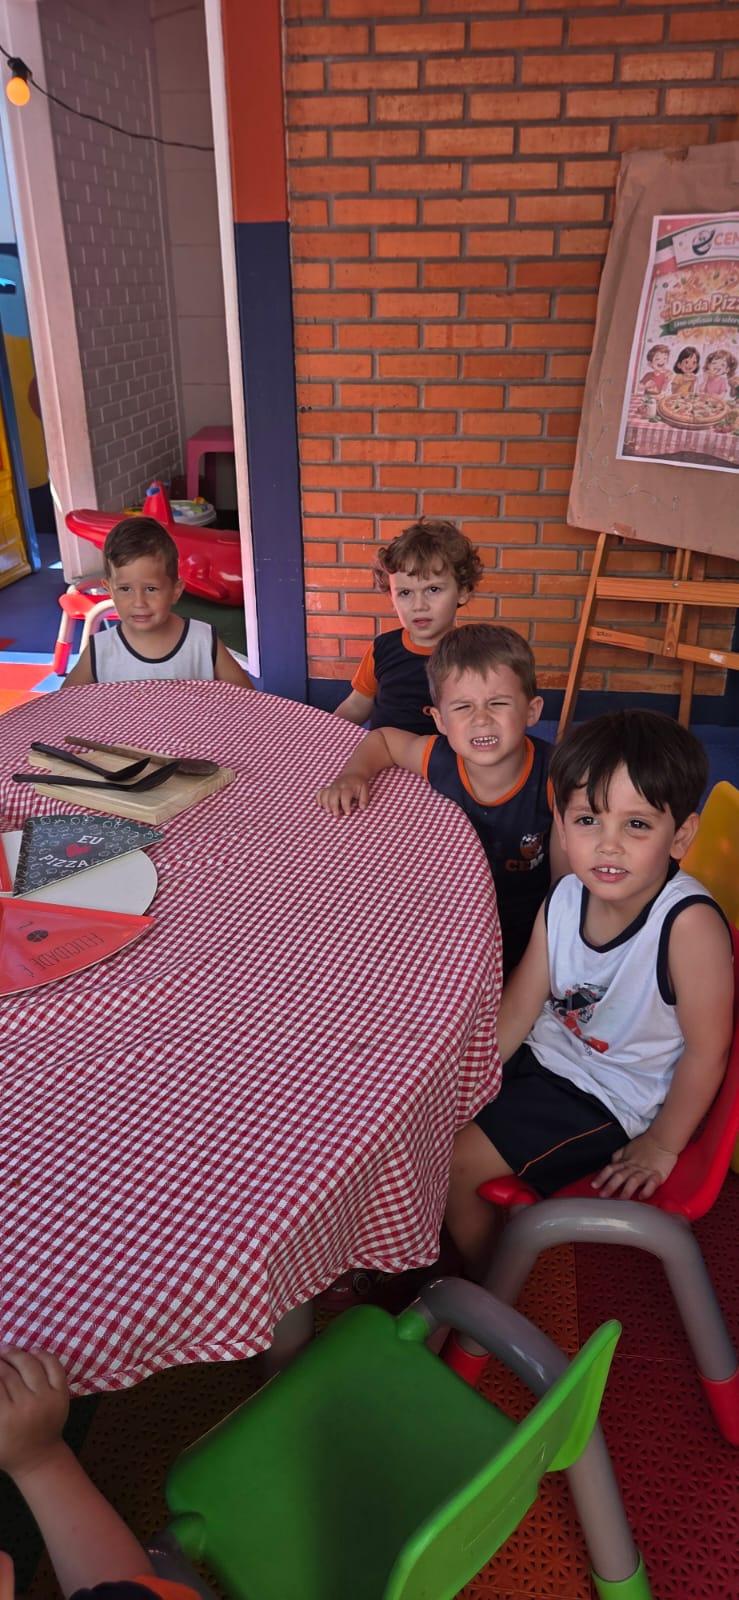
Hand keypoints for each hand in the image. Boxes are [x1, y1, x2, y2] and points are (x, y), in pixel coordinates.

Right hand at [0, 1349, 68, 1480]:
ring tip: (6, 1350)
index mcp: (6, 1418)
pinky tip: (32, 1351)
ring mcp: (47, 1398)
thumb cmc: (8, 1449)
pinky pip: (53, 1366)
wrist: (39, 1458)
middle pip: (8, 1373)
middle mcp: (27, 1406)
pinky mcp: (62, 1394)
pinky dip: (43, 1355)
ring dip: (16, 1353)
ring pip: (29, 1365)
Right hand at [316, 774, 369, 815]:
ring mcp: (332, 787)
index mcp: (348, 787)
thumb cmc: (359, 784)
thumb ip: (364, 798)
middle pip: (333, 795)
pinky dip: (319, 799)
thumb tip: (362, 808)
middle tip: (337, 815)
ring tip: (329, 811)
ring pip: (325, 794)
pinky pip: (320, 793)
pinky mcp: (328, 788)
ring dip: (325, 804)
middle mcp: (338, 786)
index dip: (345, 805)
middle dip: (333, 806)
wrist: (353, 773)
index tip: (348, 813)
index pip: (345, 796)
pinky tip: (321, 806)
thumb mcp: (365, 789)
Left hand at [591, 1133, 677, 1200]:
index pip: (611, 1169)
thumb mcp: (627, 1148)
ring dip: (627, 1190)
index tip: (594, 1185)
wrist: (662, 1139)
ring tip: (621, 1199)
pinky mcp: (658, 1174)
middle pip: (620, 1176)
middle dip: (610, 1186)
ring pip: (634, 1180)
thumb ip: (618, 1157)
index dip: (602, 1177)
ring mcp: (645, 1171)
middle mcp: (633, 1167)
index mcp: (626, 1161)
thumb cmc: (645, 1144)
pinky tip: (642, 1196)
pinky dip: (647, 1190)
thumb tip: (611, 1163)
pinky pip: (652, 1183)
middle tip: (603, 1195)